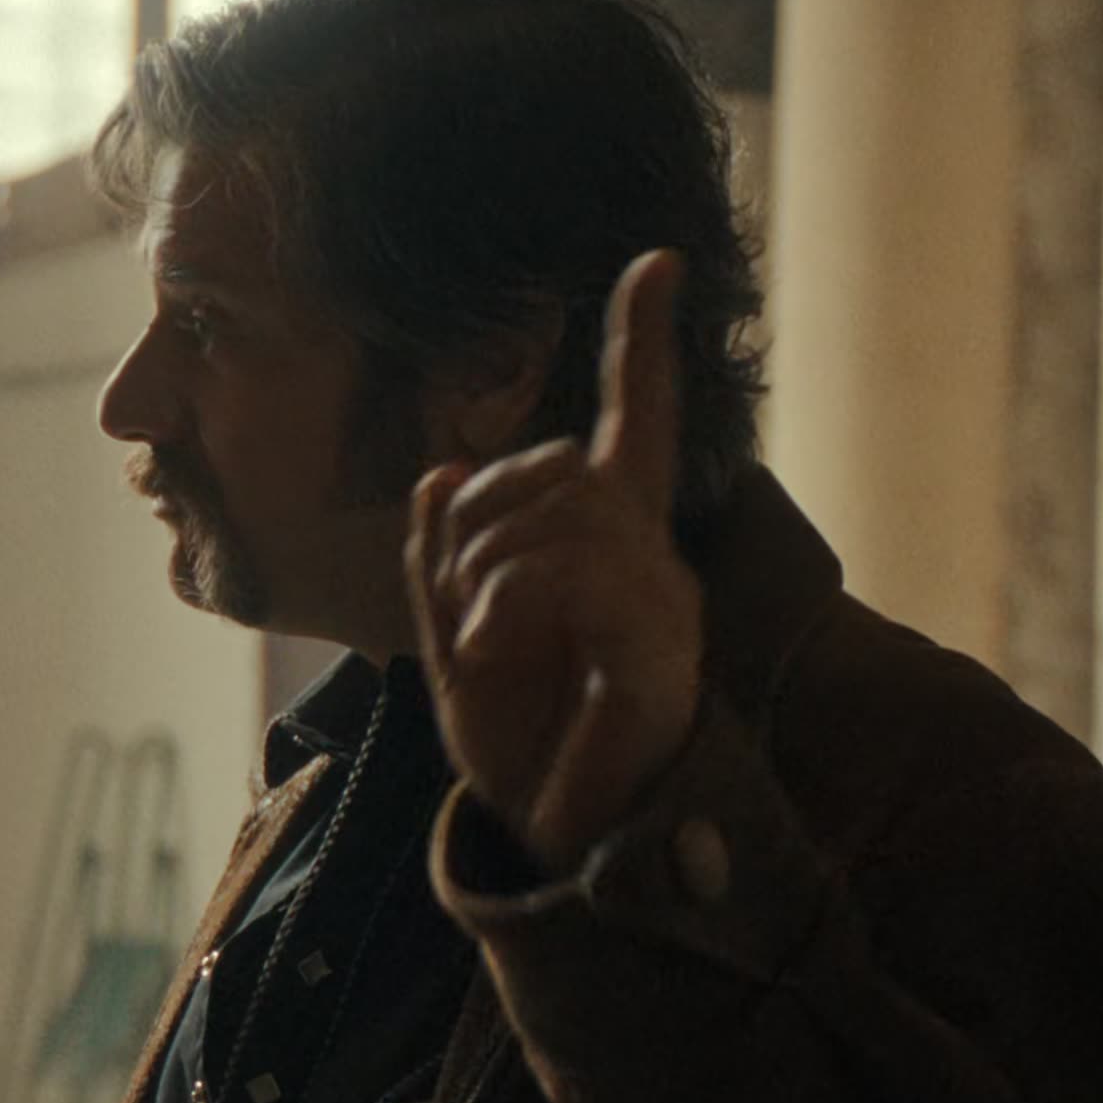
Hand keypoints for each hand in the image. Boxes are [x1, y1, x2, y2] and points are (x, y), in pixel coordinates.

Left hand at [405, 249, 708, 876]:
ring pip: (562, 512)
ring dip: (483, 567)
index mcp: (607, 547)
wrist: (566, 840)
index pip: (635, 423)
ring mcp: (662, 604)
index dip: (644, 343)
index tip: (655, 262)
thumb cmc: (524, 743)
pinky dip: (501, 604)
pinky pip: (575, 578)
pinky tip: (481, 650)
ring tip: (474, 638)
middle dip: (477, 519)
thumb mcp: (456, 642)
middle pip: (559, 465)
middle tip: (456, 602)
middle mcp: (650, 559)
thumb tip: (441, 473)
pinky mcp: (657, 654)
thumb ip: (445, 560)